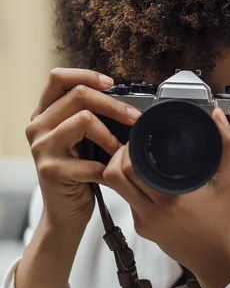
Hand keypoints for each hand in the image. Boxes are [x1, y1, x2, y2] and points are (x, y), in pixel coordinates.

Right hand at [15, 68, 141, 287]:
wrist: (65, 213)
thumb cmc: (78, 173)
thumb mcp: (81, 139)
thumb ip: (91, 117)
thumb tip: (126, 101)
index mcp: (44, 114)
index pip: (58, 78)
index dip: (87, 75)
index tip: (112, 84)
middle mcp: (37, 126)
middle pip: (78, 95)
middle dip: (113, 104)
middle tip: (134, 118)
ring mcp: (41, 148)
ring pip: (83, 120)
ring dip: (111, 135)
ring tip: (121, 150)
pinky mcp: (50, 170)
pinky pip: (89, 159)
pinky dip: (107, 167)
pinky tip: (111, 173)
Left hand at [103, 108, 229, 287]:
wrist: (219, 257)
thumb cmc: (225, 219)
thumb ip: (229, 145)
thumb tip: (218, 116)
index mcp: (170, 198)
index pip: (131, 168)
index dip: (128, 148)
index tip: (139, 136)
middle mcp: (151, 212)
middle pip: (114, 177)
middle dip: (118, 156)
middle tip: (132, 144)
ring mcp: (143, 222)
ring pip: (117, 190)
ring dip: (119, 171)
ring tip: (134, 157)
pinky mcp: (142, 229)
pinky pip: (127, 201)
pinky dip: (130, 187)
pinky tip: (144, 178)